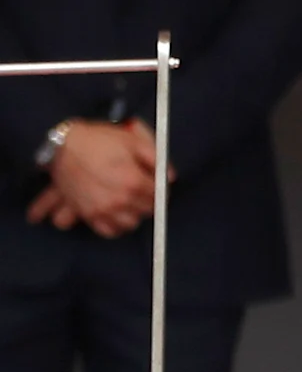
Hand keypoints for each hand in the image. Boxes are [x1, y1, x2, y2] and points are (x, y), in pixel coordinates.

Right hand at [29, 120, 155, 236]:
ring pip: (130, 223)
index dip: (161, 188)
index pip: (159, 195)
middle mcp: (119, 199)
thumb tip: (170, 177)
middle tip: (142, 191)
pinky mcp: (87, 214)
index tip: (155, 183)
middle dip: (148, 201)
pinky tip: (117, 215)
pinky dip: (115, 226)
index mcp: (133, 181)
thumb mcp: (132, 141)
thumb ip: (156, 159)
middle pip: (147, 210)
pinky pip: (108, 231)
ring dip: (133, 214)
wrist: (62, 145)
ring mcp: (102, 209)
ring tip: (129, 203)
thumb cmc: (98, 140)